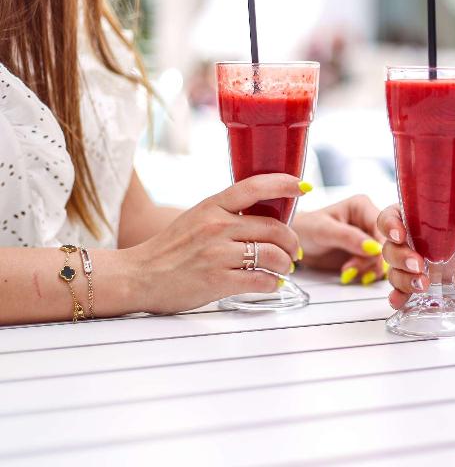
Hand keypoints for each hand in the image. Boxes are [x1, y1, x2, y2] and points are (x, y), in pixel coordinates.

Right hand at [124, 174, 303, 313]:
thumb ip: (227, 214)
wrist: (138, 276)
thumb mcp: (197, 218)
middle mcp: (217, 226)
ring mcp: (218, 254)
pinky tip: (270, 283)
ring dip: (285, 264)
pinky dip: (272, 283)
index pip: (254, 187)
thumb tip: (265, 216)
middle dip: (292, 241)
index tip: (303, 186)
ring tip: (283, 268)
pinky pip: (261, 280)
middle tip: (294, 251)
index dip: (283, 184)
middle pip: (274, 228)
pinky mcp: (218, 281)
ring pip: (272, 255)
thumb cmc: (170, 249)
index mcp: (212, 206)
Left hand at [292, 195, 385, 284]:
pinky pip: (376, 267)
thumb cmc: (305, 229)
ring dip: (366, 268)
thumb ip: (348, 237)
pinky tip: (351, 274)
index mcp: (362, 206)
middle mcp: (369, 221)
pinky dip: (366, 274)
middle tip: (351, 269)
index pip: (383, 225)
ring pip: (382, 258)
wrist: (297, 244)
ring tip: (346, 271)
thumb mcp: (324, 230)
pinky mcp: (366, 255)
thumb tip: (374, 247)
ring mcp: (369, 239)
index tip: (377, 255)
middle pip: (386, 243)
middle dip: (372, 260)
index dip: (385, 241)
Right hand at [378, 194, 454, 308]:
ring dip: (404, 280)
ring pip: (393, 272)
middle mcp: (405, 239)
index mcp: (407, 215)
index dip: (389, 226)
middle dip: (401, 258)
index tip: (400, 233)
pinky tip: (399, 301)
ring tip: (424, 283)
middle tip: (419, 263)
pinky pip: (399, 291)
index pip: (387, 219)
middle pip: (388, 249)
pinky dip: (397, 297)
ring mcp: (409, 261)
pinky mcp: (417, 280)